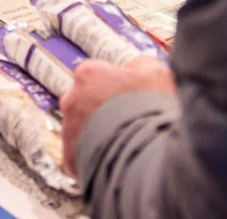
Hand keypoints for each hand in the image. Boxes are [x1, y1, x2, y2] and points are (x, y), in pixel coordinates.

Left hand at [59, 58, 175, 168]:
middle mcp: (72, 101)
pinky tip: (115, 159)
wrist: (147, 156)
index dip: (114, 85)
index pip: (94, 73)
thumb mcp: (156, 75)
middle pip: (84, 101)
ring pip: (81, 130)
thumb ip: (140, 66)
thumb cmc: (152, 115)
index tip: (126, 94)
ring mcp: (69, 131)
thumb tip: (134, 67)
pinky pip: (80, 157)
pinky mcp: (71, 159)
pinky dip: (95, 159)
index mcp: (89, 75)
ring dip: (98, 134)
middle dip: (102, 109)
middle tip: (127, 120)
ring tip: (124, 143)